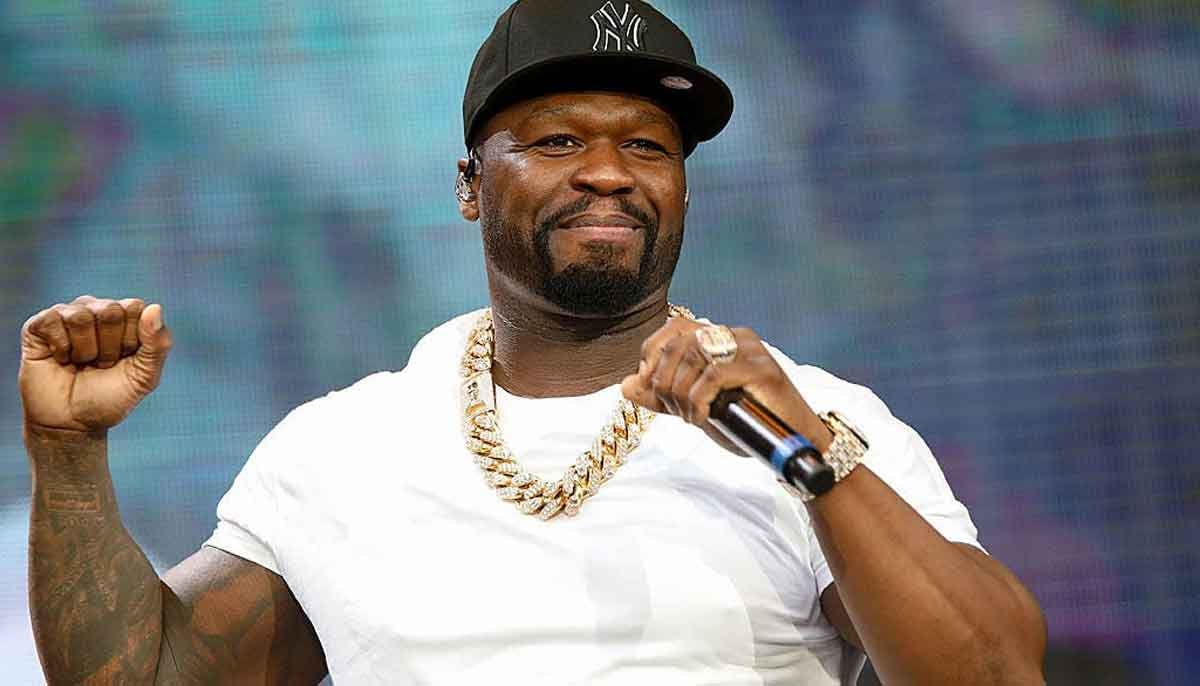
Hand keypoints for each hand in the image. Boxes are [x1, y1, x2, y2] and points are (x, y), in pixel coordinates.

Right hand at [19, 295, 172, 432]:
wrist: (71, 423)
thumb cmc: (109, 398)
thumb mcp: (144, 377)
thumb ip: (158, 344)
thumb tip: (155, 307)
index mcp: (125, 317)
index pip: (134, 307)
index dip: (131, 339)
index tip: (124, 359)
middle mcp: (96, 309)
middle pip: (111, 311)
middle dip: (109, 347)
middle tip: (101, 364)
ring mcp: (67, 314)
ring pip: (81, 316)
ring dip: (85, 350)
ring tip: (81, 363)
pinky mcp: (39, 325)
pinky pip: (53, 321)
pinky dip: (60, 348)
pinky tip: (60, 359)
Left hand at [620, 318, 830, 454]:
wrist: (791, 444)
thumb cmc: (747, 424)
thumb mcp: (696, 408)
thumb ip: (662, 396)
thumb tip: (624, 384)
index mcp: (721, 338)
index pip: (674, 328)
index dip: (652, 355)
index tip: (651, 387)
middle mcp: (735, 335)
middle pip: (679, 342)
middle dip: (664, 380)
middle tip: (673, 410)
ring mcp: (750, 349)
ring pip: (694, 356)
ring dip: (680, 392)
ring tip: (690, 417)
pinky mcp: (761, 368)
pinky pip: (714, 375)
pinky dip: (698, 399)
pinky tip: (702, 417)